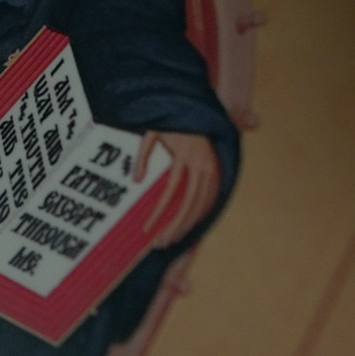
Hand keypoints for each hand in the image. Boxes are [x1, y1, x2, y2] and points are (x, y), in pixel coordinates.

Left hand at [135, 130, 220, 248]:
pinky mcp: (218, 172)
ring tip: (171, 239)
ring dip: (187, 225)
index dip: (159, 213)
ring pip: (201, 205)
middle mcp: (201, 165)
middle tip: (160, 243)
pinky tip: (188, 226)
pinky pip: (211, 200)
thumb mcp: (152, 132)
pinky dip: (200, 215)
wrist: (198, 112)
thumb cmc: (171, 122)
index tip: (147, 228)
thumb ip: (142, 155)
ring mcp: (213, 170)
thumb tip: (135, 180)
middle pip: (188, 204)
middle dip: (174, 227)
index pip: (170, 192)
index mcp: (184, 155)